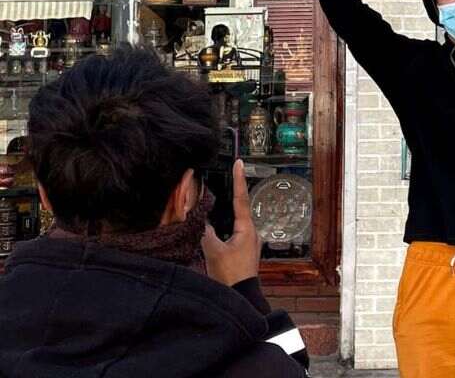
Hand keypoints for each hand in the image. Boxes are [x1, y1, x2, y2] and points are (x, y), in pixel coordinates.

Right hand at [201, 159, 260, 286]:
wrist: (242, 297)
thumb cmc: (231, 276)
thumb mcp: (214, 252)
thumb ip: (205, 232)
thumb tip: (197, 217)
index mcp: (247, 228)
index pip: (241, 198)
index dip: (239, 179)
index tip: (239, 163)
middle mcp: (251, 232)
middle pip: (239, 207)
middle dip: (232, 191)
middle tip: (229, 174)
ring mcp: (248, 242)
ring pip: (235, 220)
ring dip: (226, 210)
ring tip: (218, 197)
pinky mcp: (243, 251)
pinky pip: (233, 231)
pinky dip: (225, 225)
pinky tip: (216, 226)